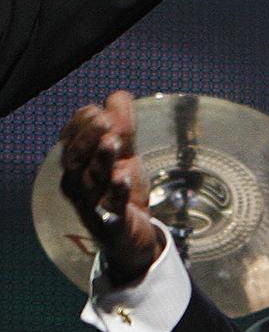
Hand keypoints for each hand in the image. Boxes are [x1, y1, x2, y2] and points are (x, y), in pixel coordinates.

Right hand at [59, 91, 161, 282]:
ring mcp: (93, 208)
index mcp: (78, 169)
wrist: (134, 237)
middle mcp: (79, 188)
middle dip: (88, 137)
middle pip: (75, 161)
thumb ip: (122, 127)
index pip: (70, 143)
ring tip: (114, 140)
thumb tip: (118, 94)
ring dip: (101, 160)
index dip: (81, 126)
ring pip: (90, 183)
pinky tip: (123, 175)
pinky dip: (116, 191)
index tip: (97, 109)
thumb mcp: (125, 157)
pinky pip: (112, 209)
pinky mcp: (112, 226)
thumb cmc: (123, 193)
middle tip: (103, 118)